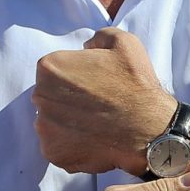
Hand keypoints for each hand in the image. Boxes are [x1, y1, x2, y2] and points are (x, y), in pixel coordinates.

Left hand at [34, 28, 176, 174]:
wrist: (149, 130)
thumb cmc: (136, 86)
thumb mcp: (124, 42)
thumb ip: (98, 37)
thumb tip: (86, 47)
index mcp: (50, 68)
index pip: (53, 69)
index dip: (75, 75)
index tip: (94, 84)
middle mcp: (40, 97)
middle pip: (49, 95)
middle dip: (67, 98)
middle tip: (95, 104)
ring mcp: (44, 128)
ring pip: (51, 121)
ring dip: (67, 122)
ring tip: (95, 123)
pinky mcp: (53, 153)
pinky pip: (57, 146)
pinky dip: (71, 145)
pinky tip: (93, 139)